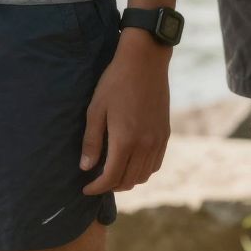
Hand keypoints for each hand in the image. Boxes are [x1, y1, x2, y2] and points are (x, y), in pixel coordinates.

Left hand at [80, 32, 170, 194]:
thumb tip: (85, 167)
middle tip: (97, 181)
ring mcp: (158, 140)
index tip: (86, 188)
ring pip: (144, 175)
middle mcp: (145, 145)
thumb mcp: (96, 110)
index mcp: (125, 140)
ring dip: (127, 180)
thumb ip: (92, 141)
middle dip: (111, 186)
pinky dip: (143, 170)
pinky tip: (131, 162)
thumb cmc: (115, 82)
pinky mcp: (165, 134)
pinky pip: (155, 163)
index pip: (111, 177)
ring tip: (113, 173)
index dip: (97, 187)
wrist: (145, 62)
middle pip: (129, 180)